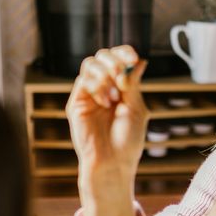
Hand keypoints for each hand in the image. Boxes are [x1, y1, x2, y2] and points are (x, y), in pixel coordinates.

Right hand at [65, 45, 147, 215]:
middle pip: (102, 57)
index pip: (118, 60)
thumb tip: (139, 61)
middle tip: (122, 75)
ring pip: (90, 64)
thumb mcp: (136, 108)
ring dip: (106, 74)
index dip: (124, 53)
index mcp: (120, 89)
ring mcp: (88, 95)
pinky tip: (105, 103)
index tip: (134, 57)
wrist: (113, 163)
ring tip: (115, 96)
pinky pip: (82, 80)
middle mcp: (103, 89)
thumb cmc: (127, 141)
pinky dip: (97, 86)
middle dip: (115, 60)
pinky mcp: (76, 103)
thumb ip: (134, 84)